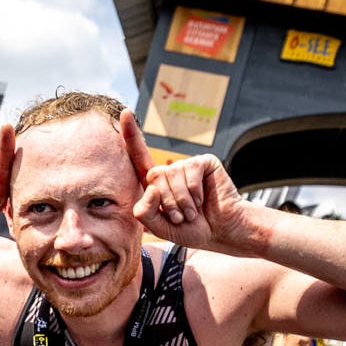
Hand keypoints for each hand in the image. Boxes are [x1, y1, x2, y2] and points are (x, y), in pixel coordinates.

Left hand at [121, 112, 258, 251]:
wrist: (221, 232)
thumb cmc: (192, 229)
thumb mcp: (160, 227)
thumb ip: (145, 213)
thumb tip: (151, 187)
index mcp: (156, 184)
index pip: (139, 157)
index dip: (131, 135)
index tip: (125, 112)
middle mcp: (170, 171)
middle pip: (153, 176)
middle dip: (166, 202)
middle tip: (181, 217)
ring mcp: (187, 165)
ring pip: (172, 175)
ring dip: (182, 201)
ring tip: (193, 212)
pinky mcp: (204, 162)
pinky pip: (190, 171)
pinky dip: (194, 191)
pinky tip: (202, 200)